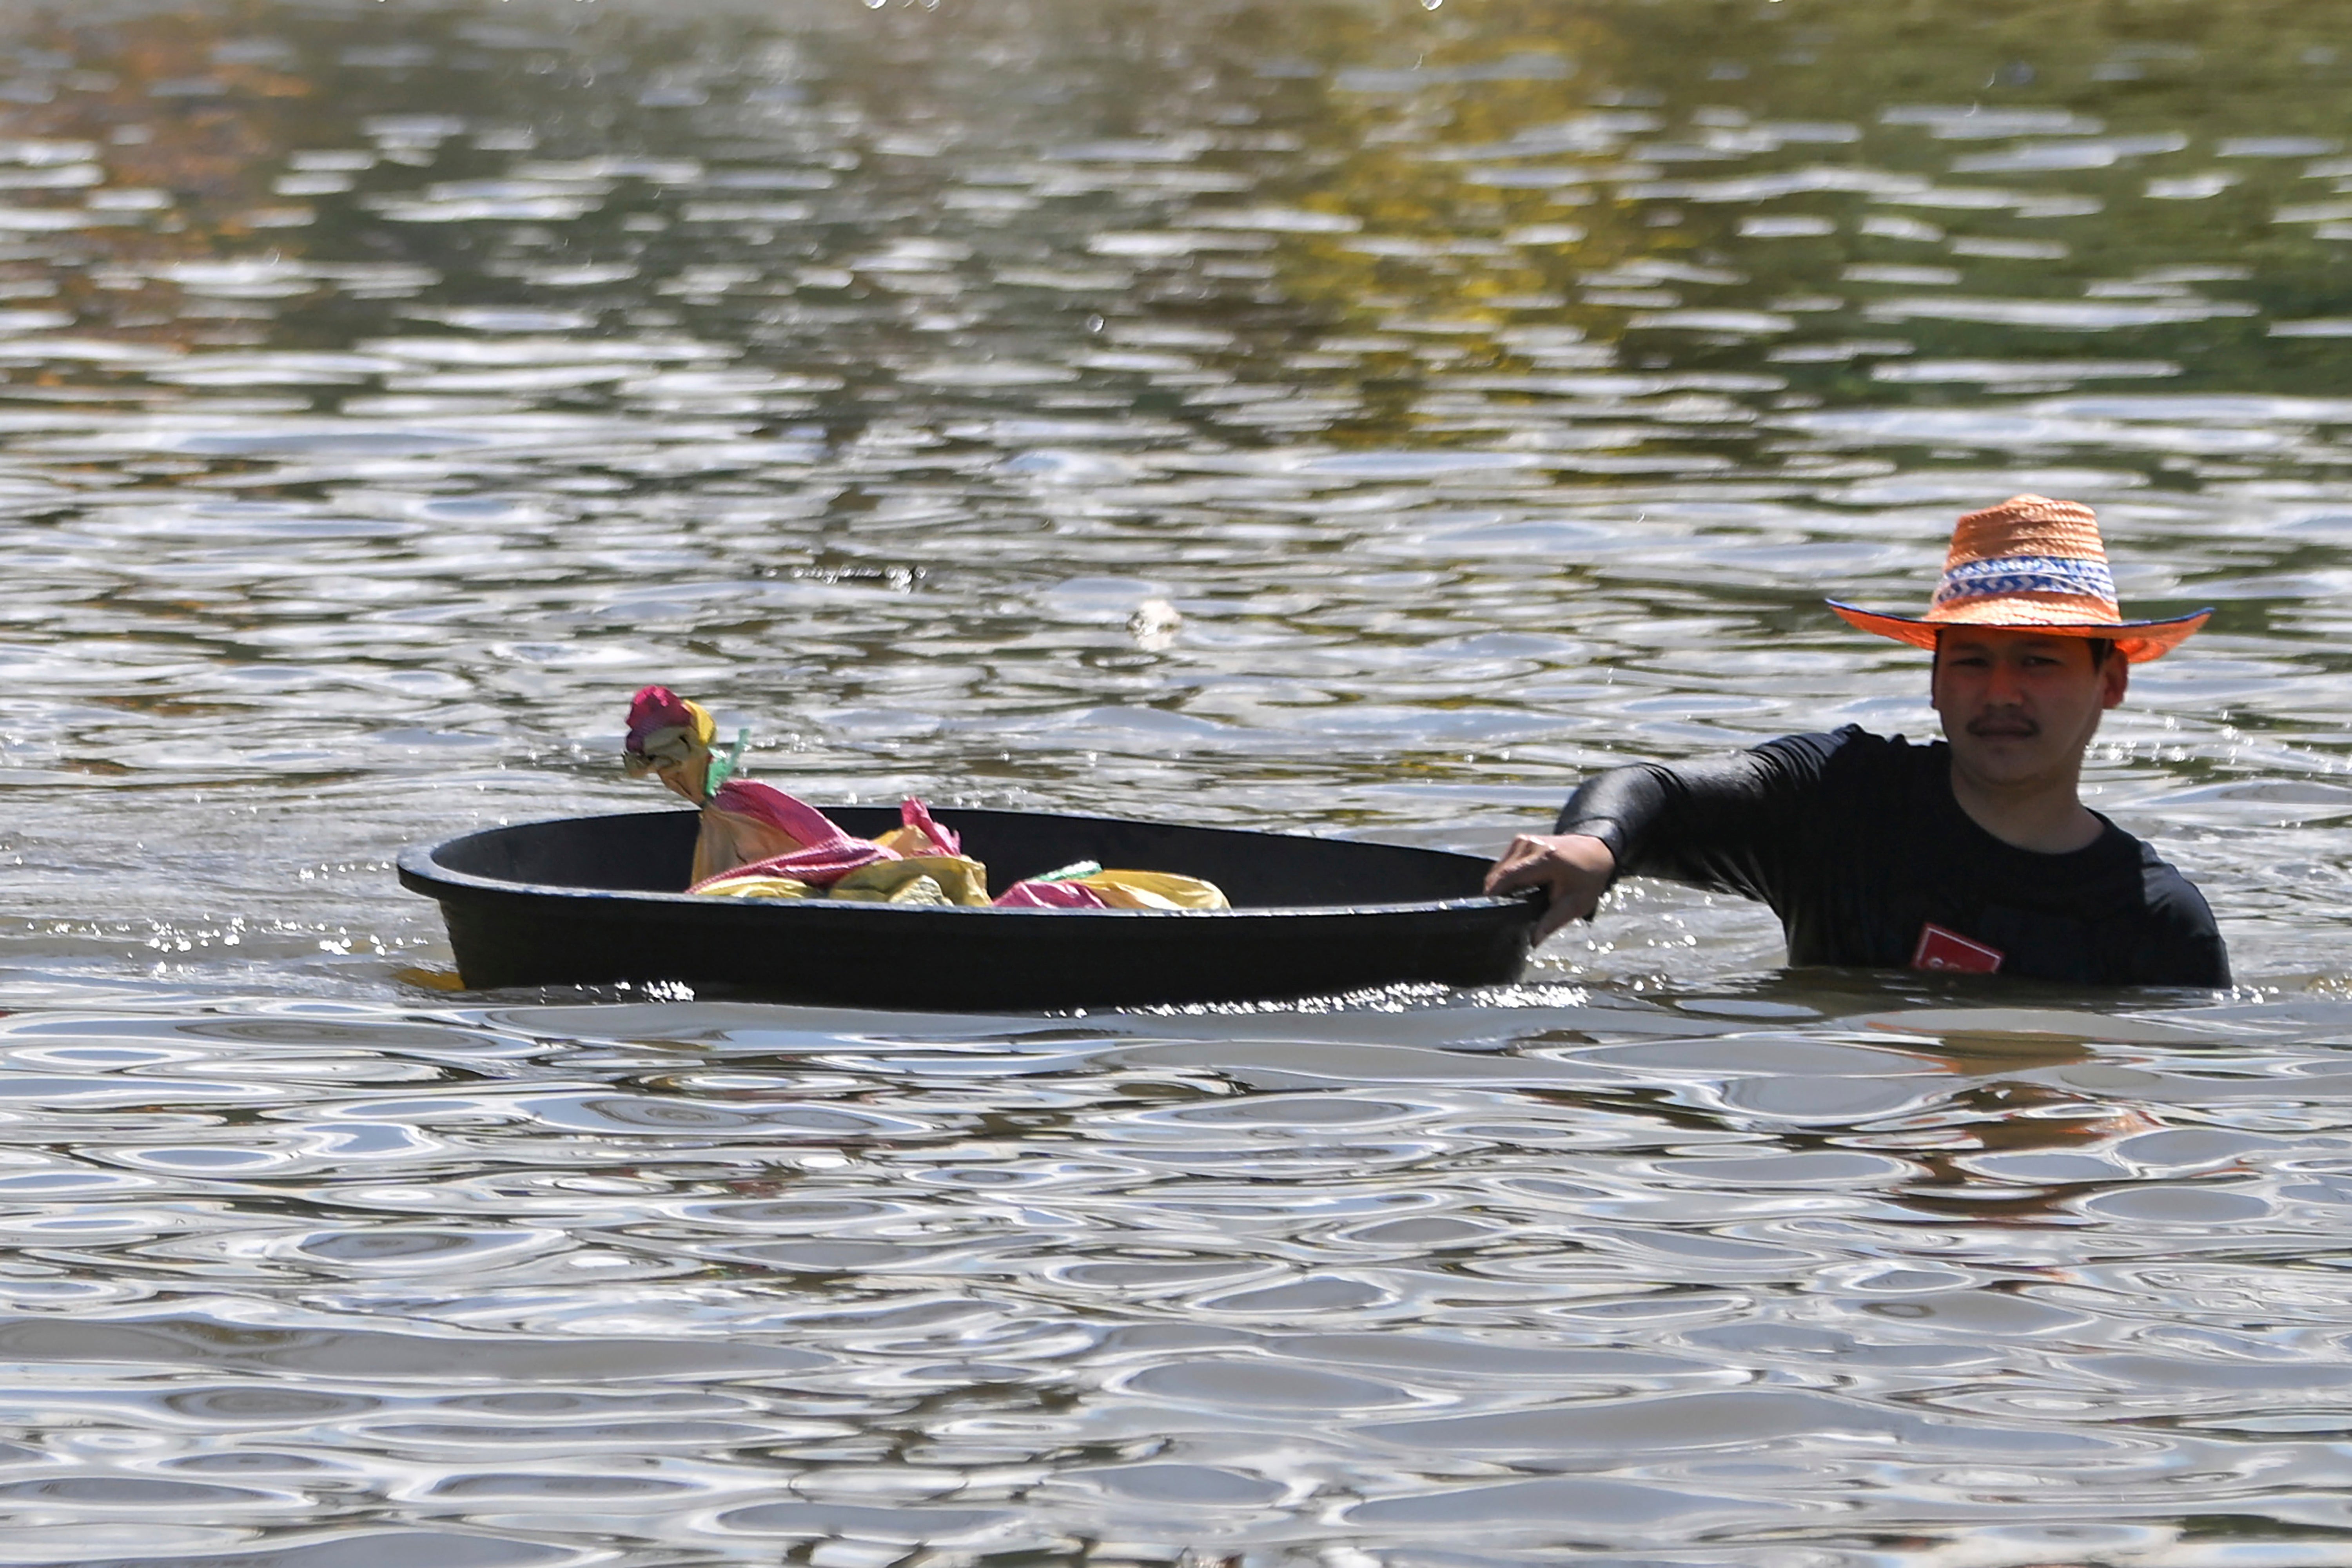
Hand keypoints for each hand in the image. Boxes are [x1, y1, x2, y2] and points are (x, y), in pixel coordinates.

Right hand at [1485, 832, 1616, 941]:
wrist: (1596, 851)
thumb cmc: (1588, 877)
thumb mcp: (1576, 903)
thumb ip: (1552, 922)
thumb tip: (1532, 941)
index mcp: (1545, 859)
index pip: (1508, 876)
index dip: (1494, 895)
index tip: (1489, 912)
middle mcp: (1530, 845)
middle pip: (1499, 873)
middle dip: (1497, 893)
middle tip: (1503, 913)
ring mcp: (1524, 840)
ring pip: (1498, 867)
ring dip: (1500, 885)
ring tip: (1512, 900)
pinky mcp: (1520, 840)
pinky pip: (1504, 862)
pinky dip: (1505, 876)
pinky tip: (1515, 887)